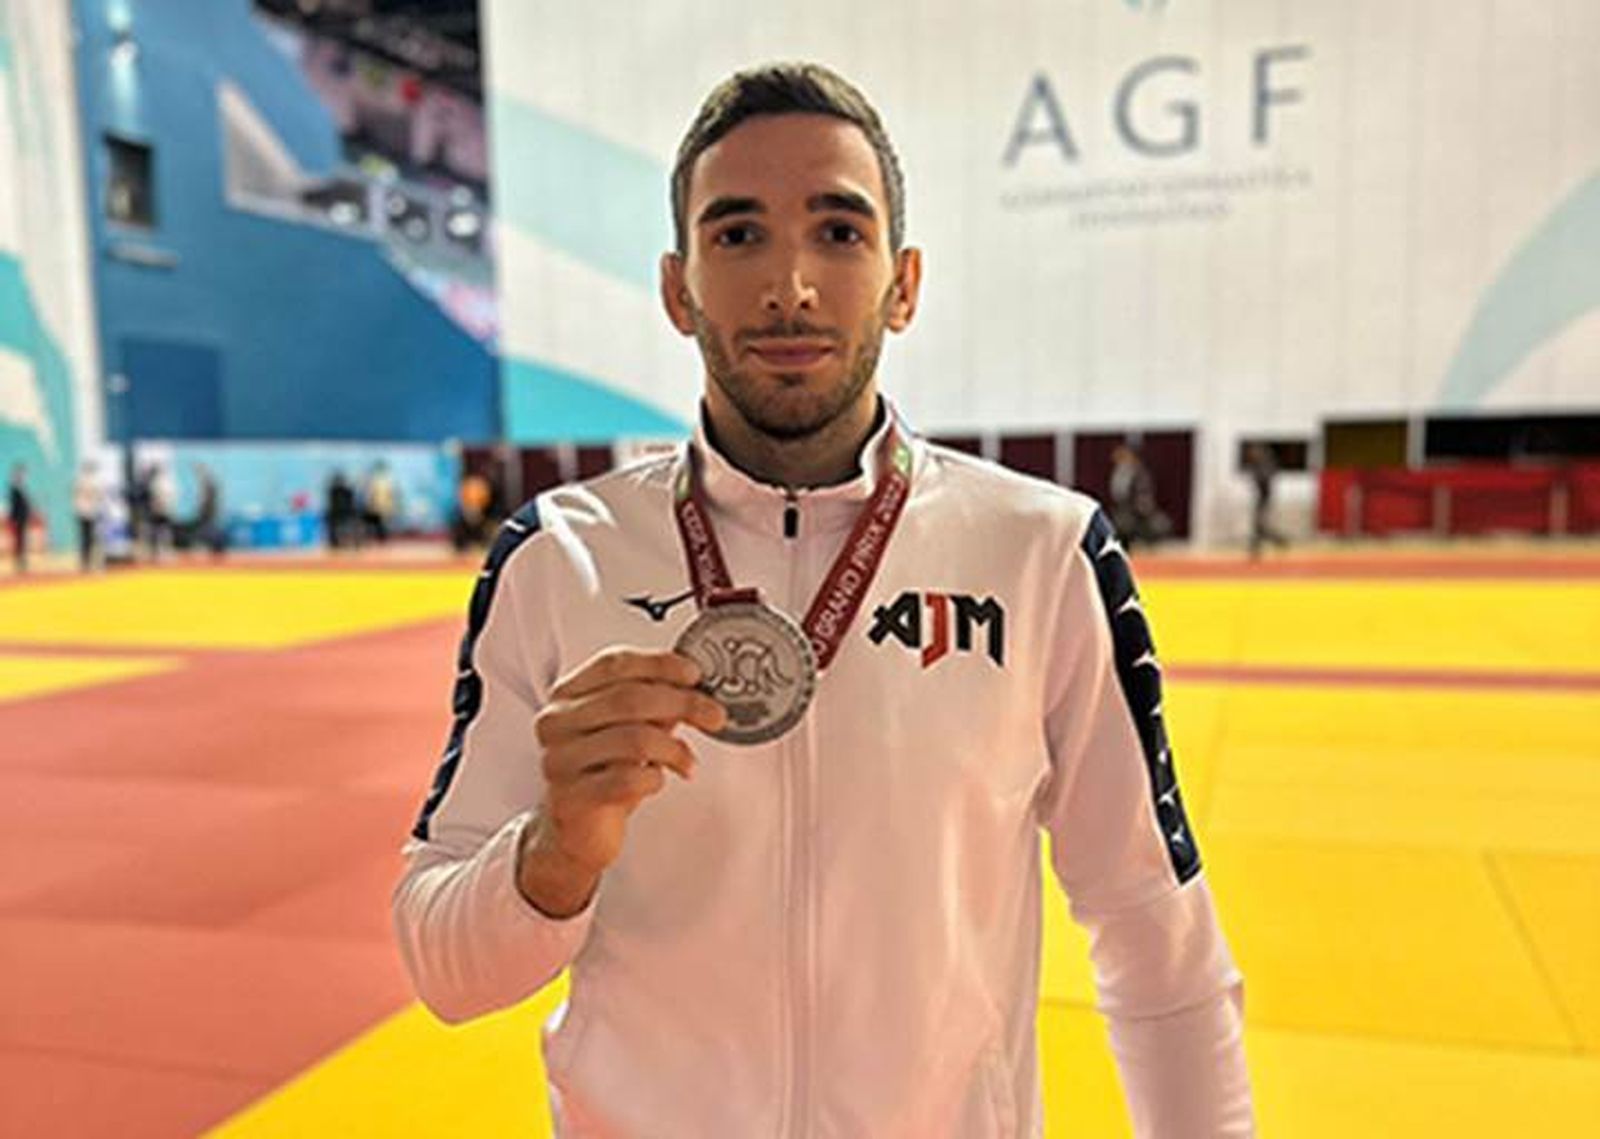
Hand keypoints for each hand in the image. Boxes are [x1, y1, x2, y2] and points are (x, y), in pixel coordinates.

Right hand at [517, 647, 726, 914]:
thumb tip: (696, 688)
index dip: (659, 664)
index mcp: (567, 695)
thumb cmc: (604, 772)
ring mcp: (558, 759)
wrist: (577, 829)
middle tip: (714, 715)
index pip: (614, 664)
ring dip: (674, 749)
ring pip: (633, 738)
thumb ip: (656, 704)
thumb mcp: (630, 728)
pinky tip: (657, 781)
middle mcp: (556, 722)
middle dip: (682, 703)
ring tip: (687, 762)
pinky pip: (626, 780)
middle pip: (628, 698)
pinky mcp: (569, 797)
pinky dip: (654, 779)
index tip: (694, 674)